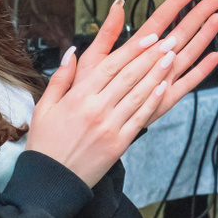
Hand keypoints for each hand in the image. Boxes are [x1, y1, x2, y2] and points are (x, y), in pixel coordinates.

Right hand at [26, 0, 217, 186]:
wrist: (51, 181)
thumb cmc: (46, 143)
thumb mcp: (44, 107)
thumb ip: (61, 78)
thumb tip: (72, 52)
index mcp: (78, 97)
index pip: (110, 66)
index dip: (133, 50)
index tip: (151, 36)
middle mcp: (96, 109)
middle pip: (129, 76)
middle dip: (152, 56)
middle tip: (171, 40)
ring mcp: (110, 126)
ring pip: (138, 94)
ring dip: (158, 74)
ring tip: (173, 57)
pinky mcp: (119, 143)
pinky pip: (140, 118)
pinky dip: (154, 101)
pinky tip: (165, 86)